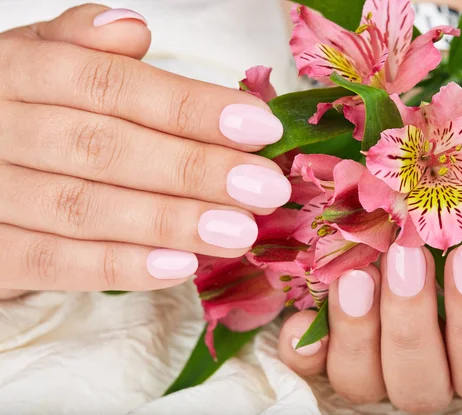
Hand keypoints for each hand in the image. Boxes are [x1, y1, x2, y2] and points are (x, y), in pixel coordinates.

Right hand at [0, 4, 289, 293]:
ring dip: (170, 221)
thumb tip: (131, 28)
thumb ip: (82, 49)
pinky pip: (50, 262)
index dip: (190, 107)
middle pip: (105, 147)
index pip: (111, 84)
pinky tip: (181, 266)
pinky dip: (119, 265)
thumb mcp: (40, 66)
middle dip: (194, 169)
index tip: (260, 128)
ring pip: (84, 207)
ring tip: (239, 231)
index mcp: (16, 71)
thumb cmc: (20, 114)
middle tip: (265, 189)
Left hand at [279, 243, 461, 412]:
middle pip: (420, 383)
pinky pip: (311, 370)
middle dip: (413, 321)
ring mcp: (372, 369)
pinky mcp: (326, 357)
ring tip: (355, 277)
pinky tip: (302, 323)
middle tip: (406, 258)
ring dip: (357, 332)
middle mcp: (423, 375)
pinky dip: (304, 350)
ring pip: (362, 381)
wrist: (410, 231)